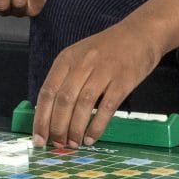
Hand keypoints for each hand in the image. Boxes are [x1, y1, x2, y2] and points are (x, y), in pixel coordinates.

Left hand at [32, 21, 162, 146]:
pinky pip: (107, 107)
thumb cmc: (107, 49)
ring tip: (73, 143)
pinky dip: (97, 125)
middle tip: (58, 144)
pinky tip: (92, 138)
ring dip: (75, 128)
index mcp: (67, 58)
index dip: (41, 118)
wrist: (140, 34)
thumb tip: (50, 114)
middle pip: (64, 100)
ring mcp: (104, 71)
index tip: (39, 138)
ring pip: (83, 104)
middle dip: (57, 126)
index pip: (48, 91)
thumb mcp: (80, 57)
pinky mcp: (123, 80)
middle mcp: (83, 63)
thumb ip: (65, 80)